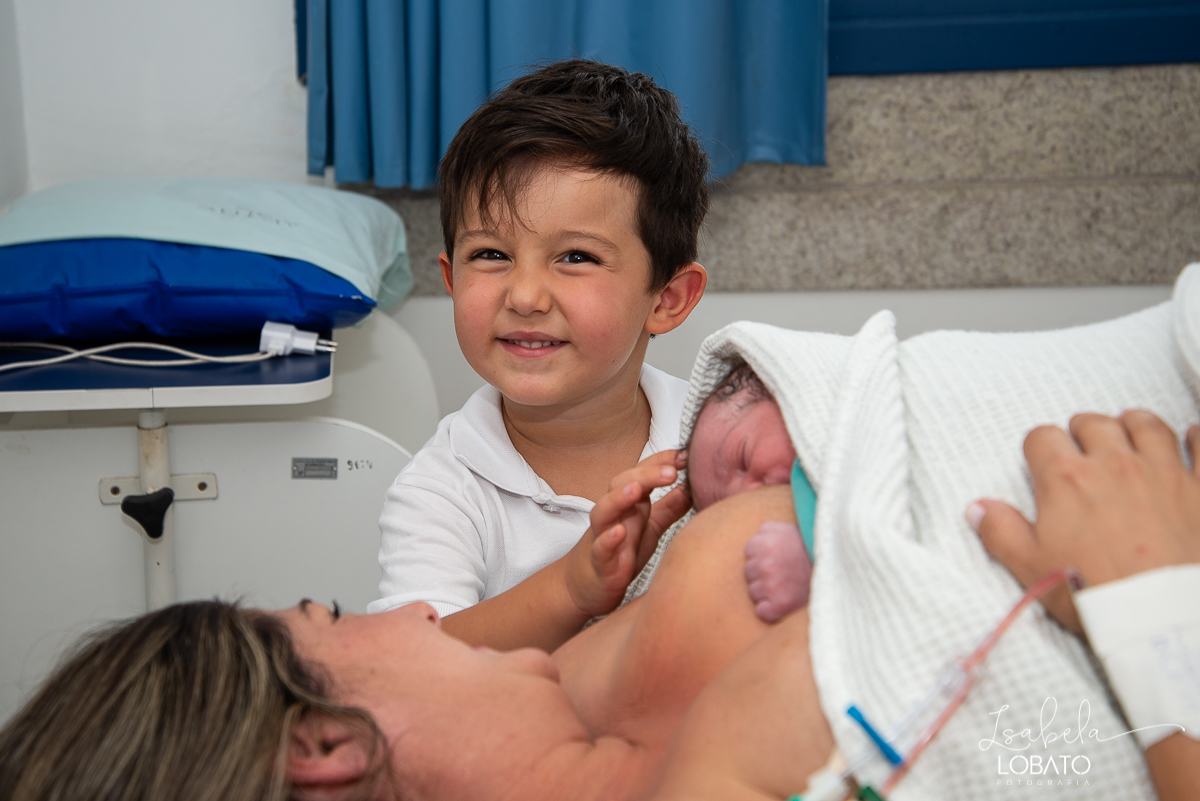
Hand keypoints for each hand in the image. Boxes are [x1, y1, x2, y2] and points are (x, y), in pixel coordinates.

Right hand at [564, 449, 691, 617]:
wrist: (586, 586)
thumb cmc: (620, 553)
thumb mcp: (650, 528)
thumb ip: (670, 507)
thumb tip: (692, 486)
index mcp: (630, 503)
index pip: (643, 473)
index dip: (662, 462)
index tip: (685, 455)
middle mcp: (615, 515)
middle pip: (622, 484)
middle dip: (646, 475)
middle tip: (671, 471)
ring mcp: (603, 536)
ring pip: (603, 511)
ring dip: (618, 498)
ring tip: (636, 490)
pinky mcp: (599, 562)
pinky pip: (599, 548)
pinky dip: (607, 540)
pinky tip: (619, 533)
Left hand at [744, 521, 811, 621]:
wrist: (839, 571)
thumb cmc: (812, 549)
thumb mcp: (789, 529)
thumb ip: (768, 529)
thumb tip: (754, 535)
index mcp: (767, 543)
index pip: (749, 551)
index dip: (762, 554)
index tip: (778, 557)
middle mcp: (767, 565)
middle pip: (749, 572)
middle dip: (763, 572)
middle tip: (784, 572)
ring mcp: (772, 587)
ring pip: (753, 592)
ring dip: (766, 591)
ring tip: (787, 586)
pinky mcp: (780, 606)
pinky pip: (762, 611)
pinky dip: (771, 610)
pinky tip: (785, 601)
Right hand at [968, 410, 1199, 632]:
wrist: (1161, 616)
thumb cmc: (1099, 594)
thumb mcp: (1031, 567)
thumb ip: (1001, 532)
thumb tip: (980, 510)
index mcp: (1066, 479)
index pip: (1042, 438)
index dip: (1038, 446)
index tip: (1040, 458)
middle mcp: (1114, 465)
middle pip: (1094, 424)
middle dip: (1083, 430)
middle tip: (1081, 444)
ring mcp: (1163, 472)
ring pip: (1146, 425)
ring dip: (1133, 423)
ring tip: (1127, 430)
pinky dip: (1195, 436)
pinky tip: (1191, 435)